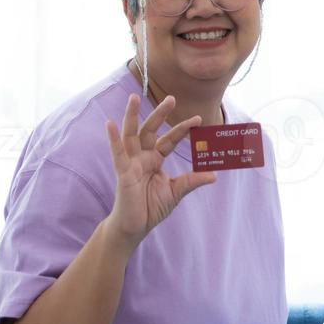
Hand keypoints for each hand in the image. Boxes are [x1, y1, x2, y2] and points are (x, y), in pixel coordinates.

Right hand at [104, 94, 213, 248]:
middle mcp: (142, 157)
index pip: (169, 140)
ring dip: (132, 116)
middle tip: (172, 98)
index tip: (199, 119)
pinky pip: (117, 154)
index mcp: (155, 160)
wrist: (135, 226)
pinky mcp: (122, 173)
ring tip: (133, 97)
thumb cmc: (151, 208)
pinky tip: (110, 124)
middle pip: (150, 130)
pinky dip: (113, 139)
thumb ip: (192, 181)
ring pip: (131, 135)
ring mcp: (130, 163)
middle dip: (160, 114)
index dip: (182, 129)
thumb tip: (214, 175)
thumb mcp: (176, 191)